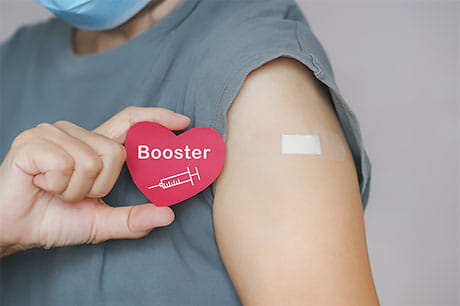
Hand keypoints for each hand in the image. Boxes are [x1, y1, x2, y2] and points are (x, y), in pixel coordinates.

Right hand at [0, 106, 190, 256]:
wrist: (13, 230)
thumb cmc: (54, 219)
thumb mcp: (100, 222)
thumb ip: (133, 220)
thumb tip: (168, 215)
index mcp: (93, 145)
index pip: (130, 121)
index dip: (157, 118)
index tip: (183, 121)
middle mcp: (75, 132)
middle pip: (115, 152)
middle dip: (100, 186)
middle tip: (75, 194)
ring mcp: (52, 133)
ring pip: (92, 161)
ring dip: (77, 190)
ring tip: (56, 191)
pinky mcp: (32, 141)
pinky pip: (67, 165)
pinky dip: (58, 186)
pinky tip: (41, 185)